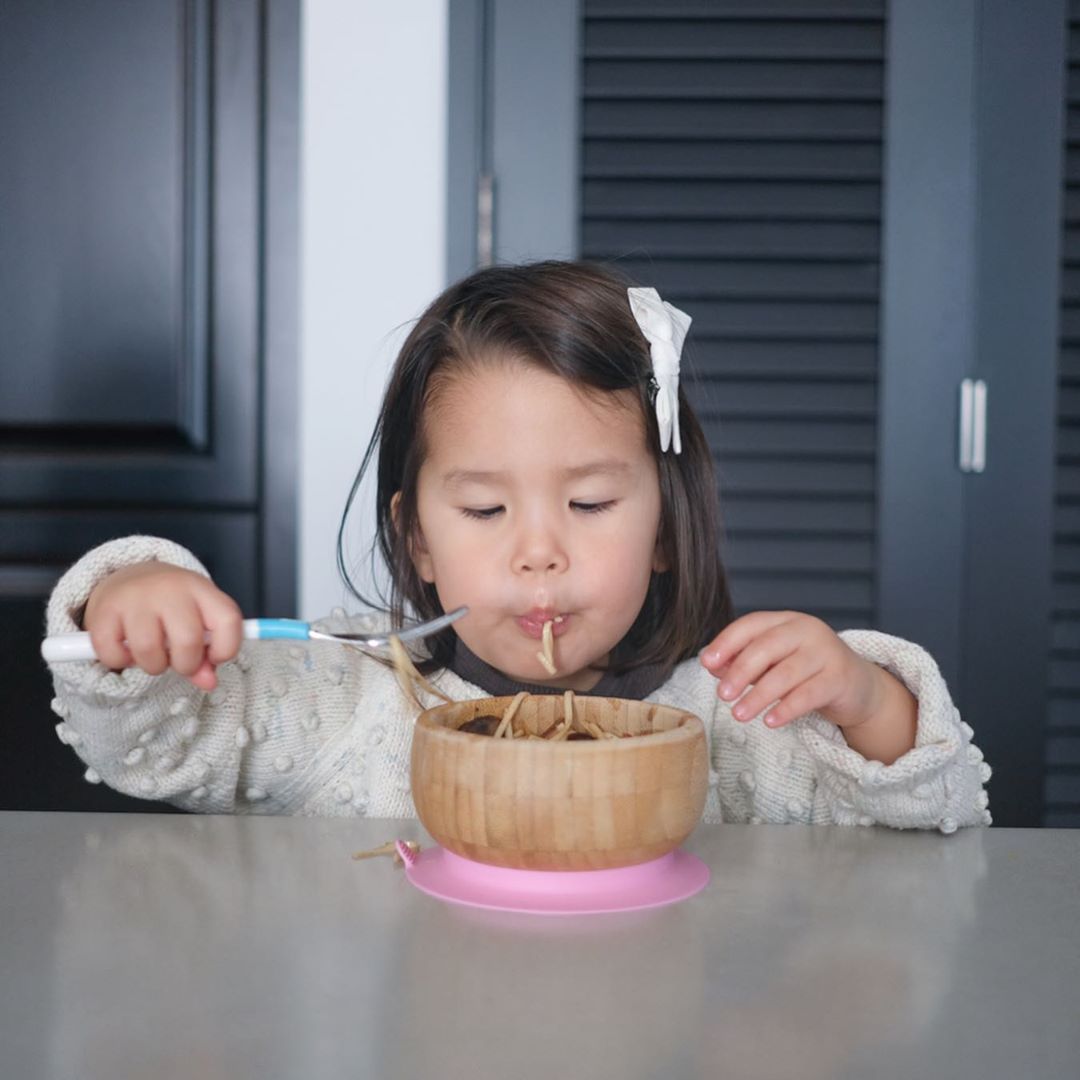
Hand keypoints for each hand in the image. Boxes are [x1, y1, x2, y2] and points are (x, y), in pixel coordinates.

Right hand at [82, 562, 243, 691]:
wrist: (130, 577)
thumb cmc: (173, 609)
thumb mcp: (198, 621)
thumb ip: (208, 654)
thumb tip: (208, 683)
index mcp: (201, 589)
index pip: (228, 619)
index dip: (227, 648)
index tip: (215, 657)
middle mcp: (171, 588)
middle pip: (188, 640)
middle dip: (186, 665)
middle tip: (178, 661)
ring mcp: (136, 596)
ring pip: (149, 650)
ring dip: (153, 666)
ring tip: (153, 654)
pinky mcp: (105, 609)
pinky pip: (113, 655)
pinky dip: (120, 662)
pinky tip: (126, 649)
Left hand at [700, 611, 882, 730]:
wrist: (856, 685)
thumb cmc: (807, 671)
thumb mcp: (774, 663)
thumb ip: (744, 662)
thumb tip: (712, 666)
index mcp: (785, 621)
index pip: (751, 625)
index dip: (727, 642)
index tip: (707, 663)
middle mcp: (807, 630)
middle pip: (767, 647)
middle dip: (740, 671)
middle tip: (722, 695)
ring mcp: (826, 652)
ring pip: (786, 673)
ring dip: (759, 695)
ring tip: (739, 715)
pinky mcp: (840, 677)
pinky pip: (809, 694)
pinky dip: (787, 708)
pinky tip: (770, 721)